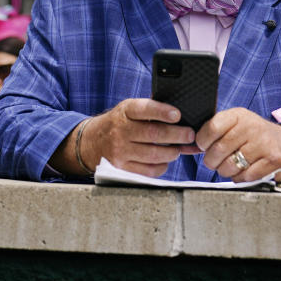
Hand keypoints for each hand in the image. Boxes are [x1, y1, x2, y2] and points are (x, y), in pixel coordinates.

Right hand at [81, 98, 197, 177]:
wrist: (91, 142)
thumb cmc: (119, 123)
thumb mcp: (129, 109)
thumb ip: (151, 110)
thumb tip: (180, 116)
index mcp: (125, 111)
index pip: (145, 109)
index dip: (162, 112)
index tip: (177, 115)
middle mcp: (121, 131)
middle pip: (154, 134)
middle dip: (177, 135)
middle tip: (189, 135)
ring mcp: (120, 151)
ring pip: (154, 154)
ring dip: (172, 152)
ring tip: (178, 148)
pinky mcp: (121, 168)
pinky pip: (149, 170)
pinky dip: (162, 166)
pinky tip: (165, 160)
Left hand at [196, 108, 280, 182]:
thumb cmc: (256, 136)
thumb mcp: (238, 124)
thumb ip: (218, 129)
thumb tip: (191, 143)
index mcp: (239, 115)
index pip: (212, 127)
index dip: (202, 141)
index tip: (203, 146)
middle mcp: (252, 127)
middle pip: (218, 150)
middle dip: (211, 161)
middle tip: (214, 161)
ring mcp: (264, 144)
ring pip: (229, 166)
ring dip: (225, 171)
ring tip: (230, 166)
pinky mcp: (273, 160)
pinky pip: (244, 176)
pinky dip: (239, 178)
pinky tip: (243, 171)